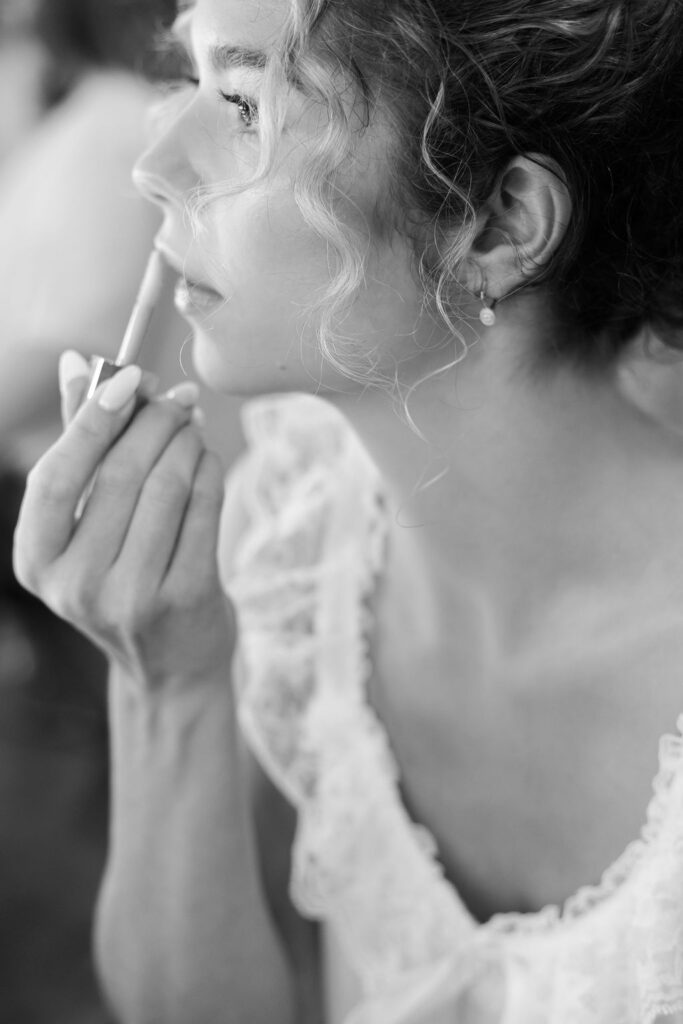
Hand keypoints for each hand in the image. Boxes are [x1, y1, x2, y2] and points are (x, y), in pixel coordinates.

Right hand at [13, 351, 235, 691]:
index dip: (93, 417)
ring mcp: (131, 597)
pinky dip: (210, 472)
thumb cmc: (124, 579)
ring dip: (187, 442)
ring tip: (194, 427)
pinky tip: (208, 461)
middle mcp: (75, 584)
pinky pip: (204, 510)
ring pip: (168, 486)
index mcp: (37, 560)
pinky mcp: (185, 598)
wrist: (171, 665)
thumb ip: (79, 445)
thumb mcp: (86, 525)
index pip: (55, 475)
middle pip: (119, 473)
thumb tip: (75, 361)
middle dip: (154, 422)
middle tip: (177, 397)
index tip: (129, 376)